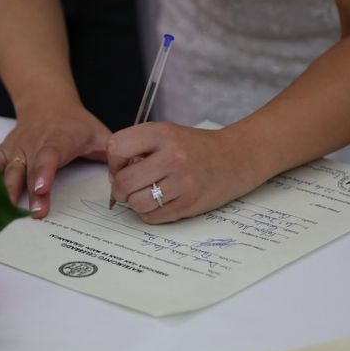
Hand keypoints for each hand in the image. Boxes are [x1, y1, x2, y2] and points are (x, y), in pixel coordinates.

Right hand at [0, 100, 109, 217]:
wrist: (47, 102)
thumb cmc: (76, 124)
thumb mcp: (100, 134)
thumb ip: (114, 156)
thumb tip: (125, 177)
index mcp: (59, 140)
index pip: (50, 156)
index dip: (44, 172)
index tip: (40, 189)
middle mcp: (34, 144)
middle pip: (28, 169)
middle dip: (28, 193)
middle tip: (32, 214)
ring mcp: (17, 148)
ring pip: (7, 170)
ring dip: (5, 191)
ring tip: (4, 212)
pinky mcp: (4, 152)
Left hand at [107, 122, 259, 223]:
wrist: (236, 158)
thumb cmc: (196, 147)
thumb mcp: (168, 134)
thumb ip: (139, 147)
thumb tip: (113, 175)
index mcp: (162, 133)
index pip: (117, 148)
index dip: (113, 161)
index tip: (122, 166)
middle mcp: (172, 156)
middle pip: (123, 182)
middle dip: (119, 189)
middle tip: (128, 187)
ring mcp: (182, 182)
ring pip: (136, 203)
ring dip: (136, 202)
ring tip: (147, 194)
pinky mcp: (189, 204)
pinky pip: (153, 217)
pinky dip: (150, 213)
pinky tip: (160, 202)